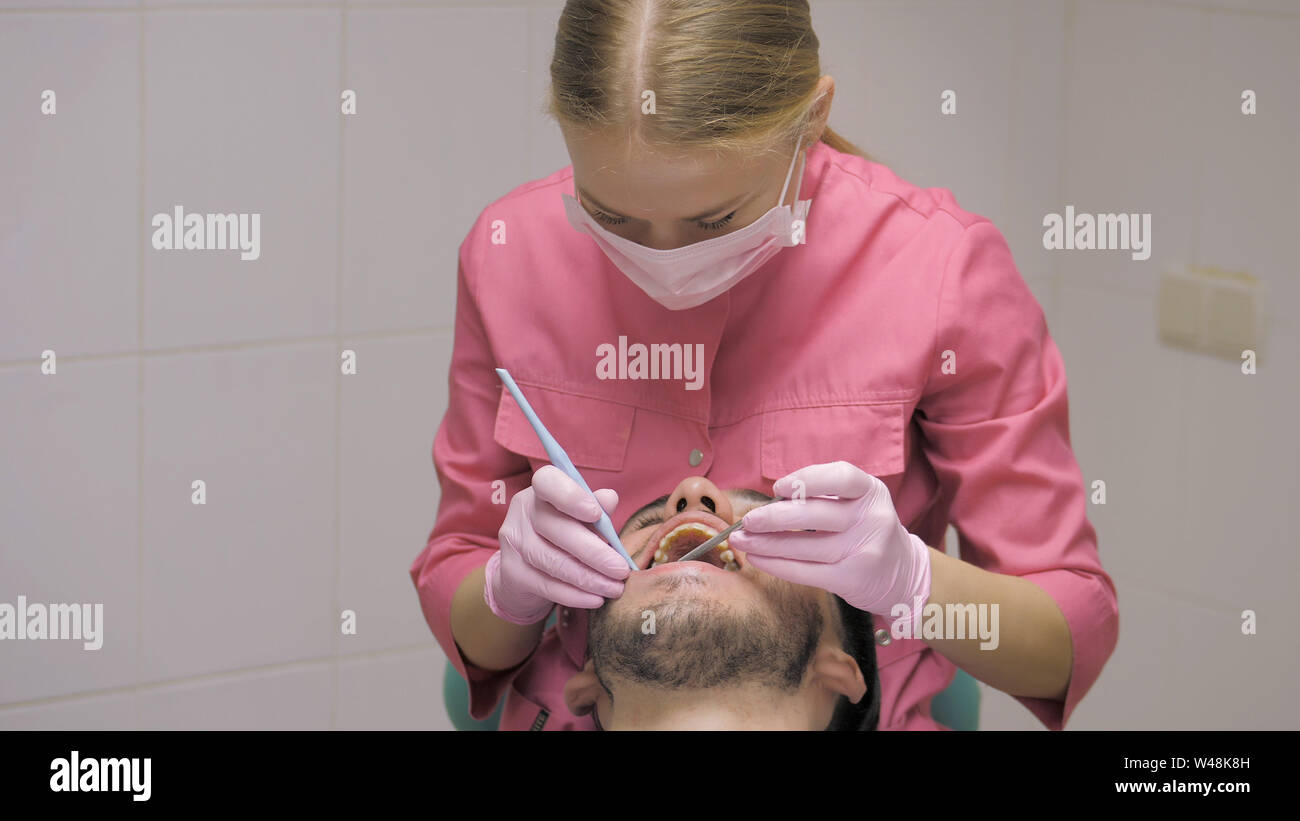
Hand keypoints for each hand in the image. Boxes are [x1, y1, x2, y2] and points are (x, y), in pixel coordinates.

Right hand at [484, 465, 629, 624]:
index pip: (547, 482)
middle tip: (621, 570)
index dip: (570, 496)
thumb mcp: (581, 520)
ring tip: (615, 588)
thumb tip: (610, 498)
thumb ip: (596, 510)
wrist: (526, 573)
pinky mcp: (512, 572)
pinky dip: (574, 595)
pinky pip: (546, 585)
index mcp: (541, 491)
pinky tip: (595, 599)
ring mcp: (513, 542)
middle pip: (555, 528)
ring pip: (552, 561)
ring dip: (588, 578)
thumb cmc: (563, 537)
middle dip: (594, 552)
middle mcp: (522, 511)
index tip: (596, 514)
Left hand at [728, 461, 930, 617]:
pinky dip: (777, 566)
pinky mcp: (853, 579)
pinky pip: (807, 572)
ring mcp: (864, 551)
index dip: (806, 480)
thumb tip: (769, 503)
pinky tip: (758, 559)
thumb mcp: (857, 503)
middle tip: (748, 521)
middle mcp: (872, 519)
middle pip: (816, 515)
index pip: (840, 477)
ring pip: (806, 547)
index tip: (778, 488)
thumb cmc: (864, 529)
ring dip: (767, 544)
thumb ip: (822, 496)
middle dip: (774, 517)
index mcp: (871, 491)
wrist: (902, 573)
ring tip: (742, 541)